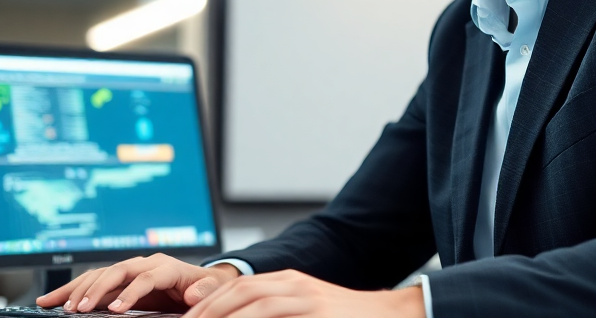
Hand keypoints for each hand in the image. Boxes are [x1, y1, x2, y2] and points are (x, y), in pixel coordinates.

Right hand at [36, 254, 239, 313]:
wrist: (197, 281)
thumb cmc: (202, 286)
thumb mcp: (209, 288)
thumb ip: (204, 290)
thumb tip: (194, 293)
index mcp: (167, 267)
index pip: (146, 277)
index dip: (131, 293)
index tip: (116, 310)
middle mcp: (145, 264)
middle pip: (117, 271)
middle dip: (96, 289)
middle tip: (78, 309)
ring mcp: (130, 269)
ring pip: (100, 274)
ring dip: (78, 289)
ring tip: (58, 306)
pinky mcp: (118, 279)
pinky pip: (92, 281)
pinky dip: (72, 289)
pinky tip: (52, 300)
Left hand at [184, 270, 423, 317]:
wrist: (387, 315)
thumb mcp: (304, 311)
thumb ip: (274, 313)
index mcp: (287, 282)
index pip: (238, 288)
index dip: (209, 304)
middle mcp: (293, 283)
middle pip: (239, 291)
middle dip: (208, 311)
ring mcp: (305, 296)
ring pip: (252, 301)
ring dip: (223, 317)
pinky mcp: (316, 310)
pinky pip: (273, 314)